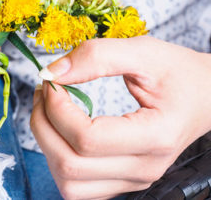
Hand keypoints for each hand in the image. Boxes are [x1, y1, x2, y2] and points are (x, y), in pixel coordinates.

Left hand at [31, 36, 210, 198]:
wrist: (204, 97)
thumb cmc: (178, 73)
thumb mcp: (143, 52)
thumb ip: (97, 57)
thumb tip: (51, 73)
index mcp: (155, 136)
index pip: (86, 138)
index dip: (57, 109)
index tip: (51, 82)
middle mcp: (144, 168)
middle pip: (70, 164)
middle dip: (43, 125)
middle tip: (44, 93)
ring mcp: (133, 179)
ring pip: (68, 182)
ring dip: (47, 145)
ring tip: (48, 111)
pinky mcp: (123, 180)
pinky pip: (76, 186)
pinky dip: (58, 159)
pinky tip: (61, 131)